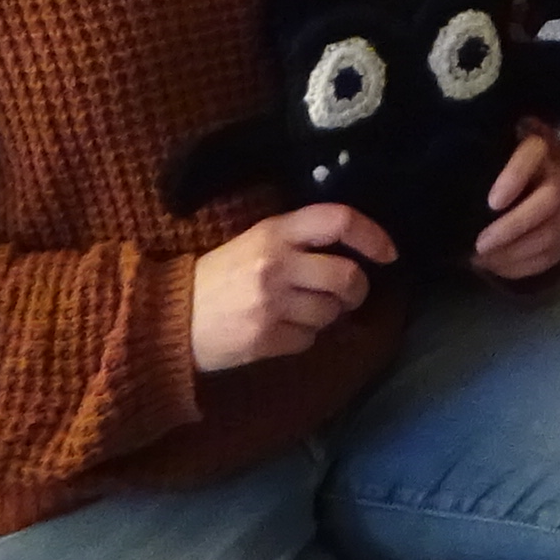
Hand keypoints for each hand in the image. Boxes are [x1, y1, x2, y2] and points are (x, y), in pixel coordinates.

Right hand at [187, 199, 393, 371]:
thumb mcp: (255, 241)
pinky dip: (305, 337)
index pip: (339, 220)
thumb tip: (353, 249)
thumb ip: (300, 239)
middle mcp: (276, 264)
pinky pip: (309, 339)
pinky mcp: (265, 339)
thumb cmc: (220, 275)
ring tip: (304, 311)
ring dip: (328, 315)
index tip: (389, 253)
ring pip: (332, 312)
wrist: (170, 318)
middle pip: (347, 275)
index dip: (373, 235)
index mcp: (274, 231)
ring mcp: (271, 304)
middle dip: (357, 289)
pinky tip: (283, 330)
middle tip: (348, 293)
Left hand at [467, 121, 559, 283]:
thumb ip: (466, 167)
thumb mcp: (477, 161)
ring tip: (483, 259)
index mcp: (536, 145)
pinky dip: (524, 265)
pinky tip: (498, 266)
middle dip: (515, 225)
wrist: (509, 191)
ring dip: (516, 252)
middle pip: (551, 198)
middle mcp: (559, 171)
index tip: (492, 203)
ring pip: (554, 231)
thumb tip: (443, 188)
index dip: (516, 176)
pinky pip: (553, 254)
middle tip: (480, 244)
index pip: (534, 152)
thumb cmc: (485, 172)